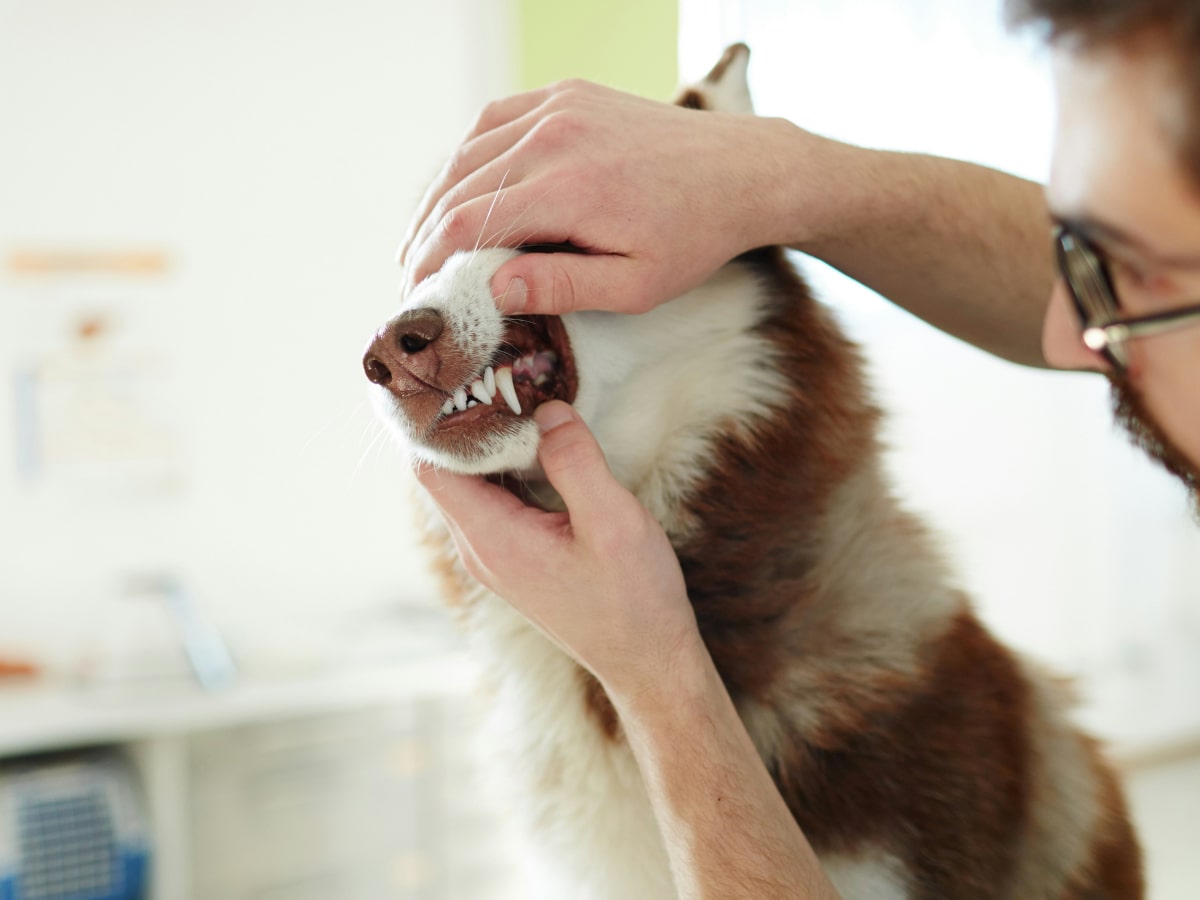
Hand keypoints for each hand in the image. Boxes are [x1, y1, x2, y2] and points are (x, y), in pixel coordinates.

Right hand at [399, 80, 798, 315]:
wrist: (741, 171)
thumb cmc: (693, 237)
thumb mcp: (635, 284)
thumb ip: (561, 287)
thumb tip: (491, 290)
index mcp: (570, 188)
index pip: (469, 224)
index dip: (431, 262)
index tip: (416, 294)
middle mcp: (556, 135)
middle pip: (458, 188)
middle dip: (426, 237)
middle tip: (412, 276)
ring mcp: (560, 106)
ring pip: (469, 152)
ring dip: (438, 198)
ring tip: (423, 240)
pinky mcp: (567, 94)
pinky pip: (495, 121)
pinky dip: (468, 157)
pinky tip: (458, 189)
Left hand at [413, 401, 700, 701]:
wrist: (648, 662)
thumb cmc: (633, 599)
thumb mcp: (612, 522)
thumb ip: (575, 462)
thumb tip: (548, 410)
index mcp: (491, 539)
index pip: (431, 466)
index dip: (440, 420)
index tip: (469, 377)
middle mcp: (480, 549)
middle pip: (446, 471)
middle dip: (467, 423)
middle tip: (501, 376)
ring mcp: (496, 557)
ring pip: (471, 485)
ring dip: (491, 445)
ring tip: (519, 399)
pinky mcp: (516, 559)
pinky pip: (495, 501)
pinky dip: (508, 468)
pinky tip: (539, 445)